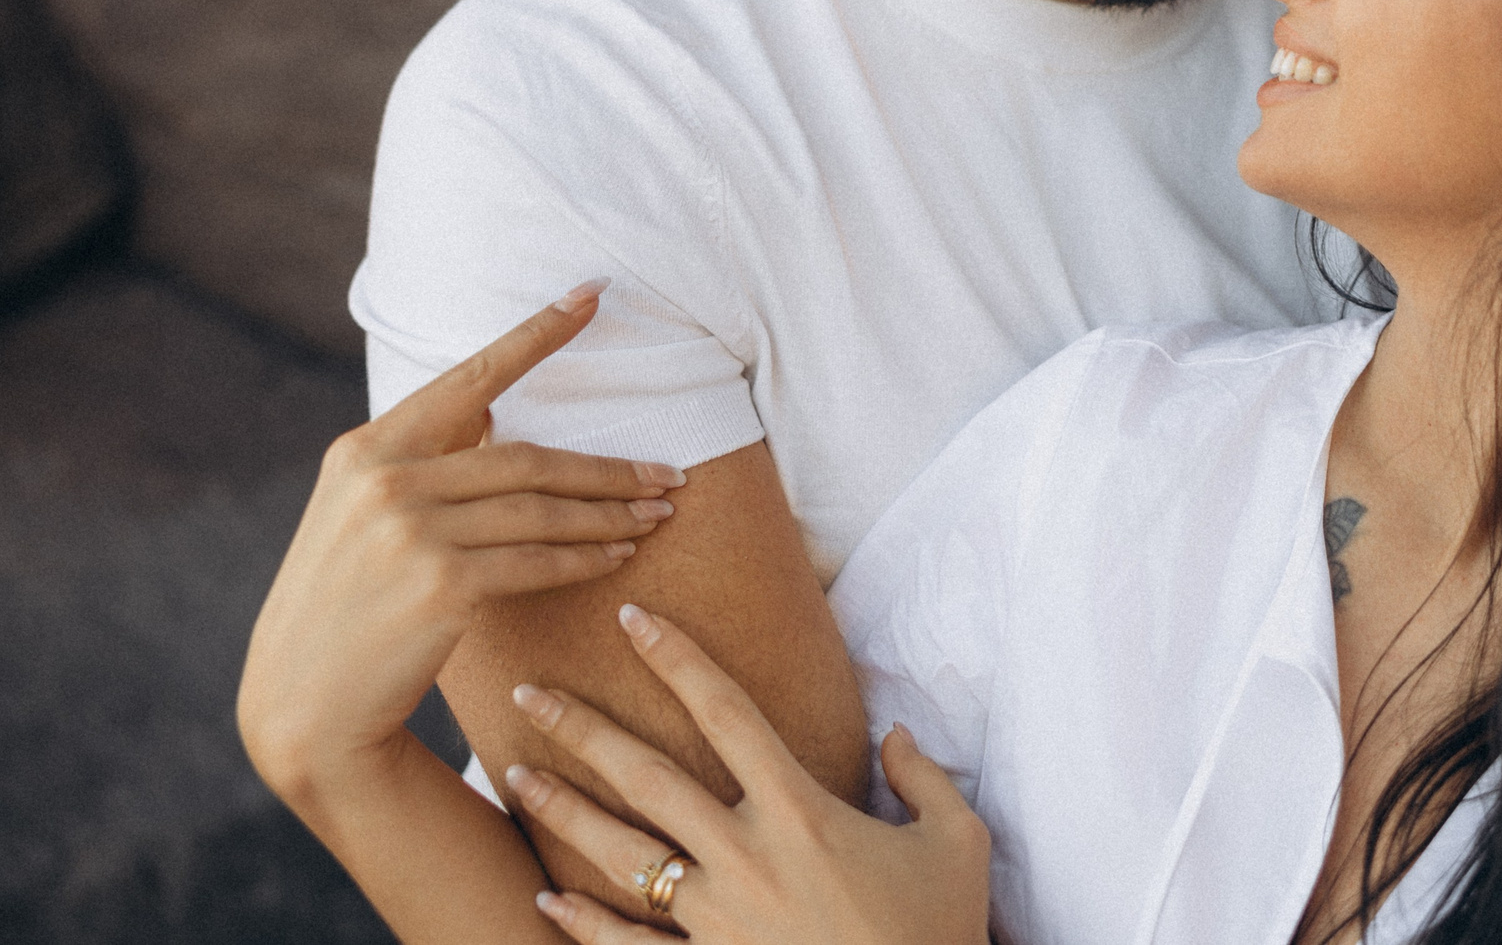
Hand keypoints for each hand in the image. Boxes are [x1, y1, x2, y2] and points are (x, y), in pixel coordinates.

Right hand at [239, 282, 684, 802]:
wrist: (301, 705)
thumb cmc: (344, 608)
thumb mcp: (359, 516)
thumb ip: (421, 462)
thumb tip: (493, 409)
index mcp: (366, 449)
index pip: (470, 379)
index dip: (537, 335)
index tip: (592, 295)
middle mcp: (385, 479)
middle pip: (528, 458)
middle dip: (608, 467)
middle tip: (672, 472)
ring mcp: (411, 530)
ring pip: (542, 509)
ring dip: (612, 513)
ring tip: (659, 514)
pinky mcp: (441, 583)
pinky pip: (537, 561)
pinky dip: (585, 558)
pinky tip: (618, 556)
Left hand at [503, 604, 989, 944]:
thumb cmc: (941, 933)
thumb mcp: (958, 841)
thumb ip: (926, 777)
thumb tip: (898, 734)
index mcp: (802, 812)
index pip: (728, 712)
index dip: (679, 658)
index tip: (635, 617)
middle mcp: (746, 858)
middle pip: (648, 776)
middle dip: (582, 729)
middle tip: (530, 693)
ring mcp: (717, 921)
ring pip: (621, 854)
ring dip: (562, 811)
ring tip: (514, 776)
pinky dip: (582, 922)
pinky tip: (546, 896)